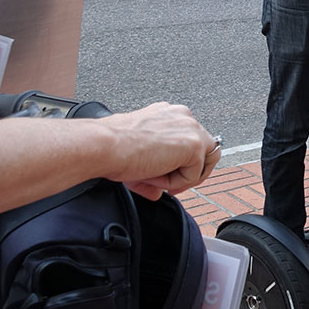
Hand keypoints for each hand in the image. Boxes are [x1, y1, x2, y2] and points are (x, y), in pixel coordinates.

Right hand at [101, 102, 220, 198]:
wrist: (103, 146)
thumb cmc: (112, 147)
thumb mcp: (139, 158)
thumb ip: (154, 173)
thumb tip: (157, 194)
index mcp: (169, 114)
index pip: (189, 139)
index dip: (179, 163)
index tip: (161, 176)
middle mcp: (183, 116)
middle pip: (205, 150)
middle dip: (188, 172)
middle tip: (168, 186)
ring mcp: (191, 128)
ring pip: (204, 162)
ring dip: (182, 178)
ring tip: (155, 179)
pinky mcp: (194, 144)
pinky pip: (193, 174)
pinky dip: (175, 183)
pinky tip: (153, 176)